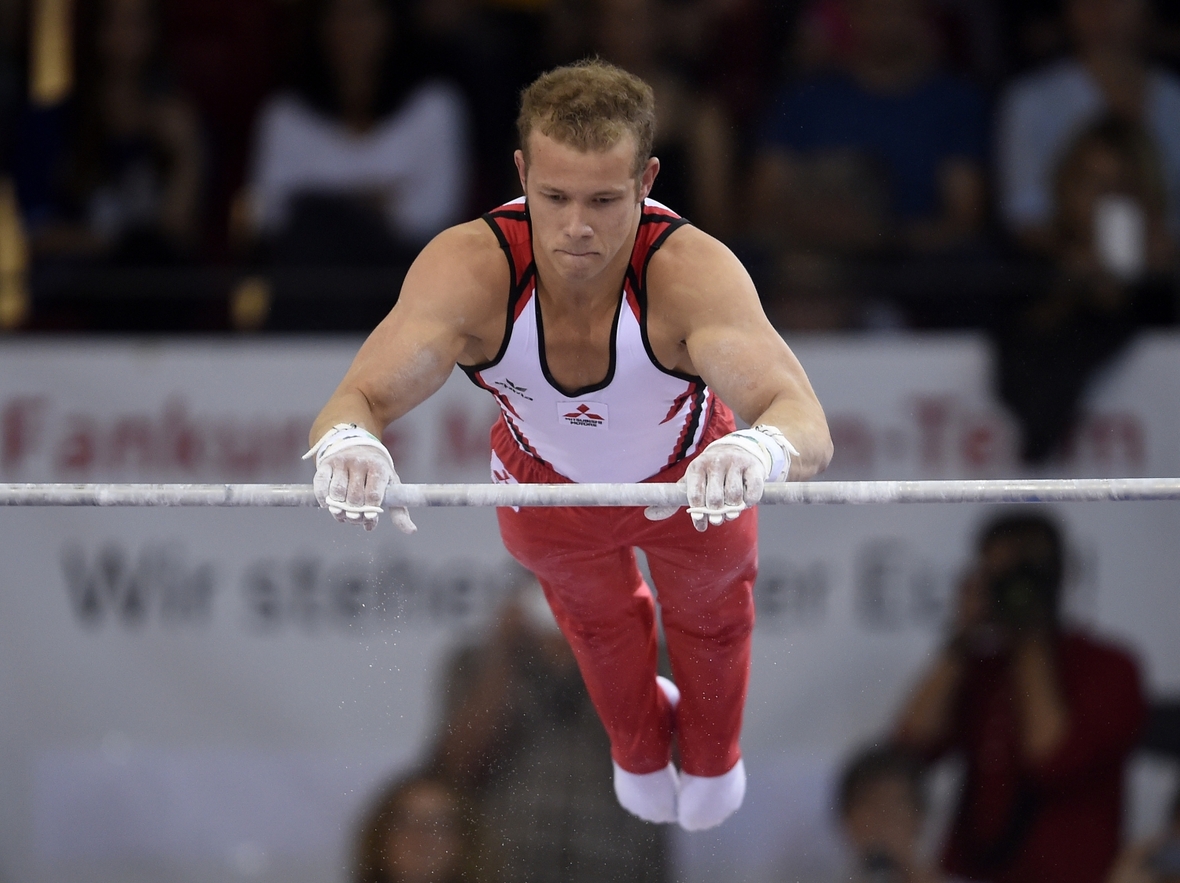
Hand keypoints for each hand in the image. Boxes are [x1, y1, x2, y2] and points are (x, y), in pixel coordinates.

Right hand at [304, 424, 415, 533]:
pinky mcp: (326, 464)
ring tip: (343, 515)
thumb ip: (399, 510)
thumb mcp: (391, 487)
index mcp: (378, 467)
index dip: (371, 512)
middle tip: (355, 520)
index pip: (374, 495)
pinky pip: (320, 484)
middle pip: (355, 497)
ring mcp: (342, 462)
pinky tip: (327, 505)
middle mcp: (360, 462)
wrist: (359, 447)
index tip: (369, 521)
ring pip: (337, 493)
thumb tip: (411, 531)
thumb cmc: (377, 473)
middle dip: (355, 514)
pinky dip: (322, 498)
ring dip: (338, 510)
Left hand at [645, 426, 793, 530]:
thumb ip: (671, 500)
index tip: (701, 525)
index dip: (697, 514)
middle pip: (715, 499)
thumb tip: (649, 514)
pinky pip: (753, 491)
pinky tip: (745, 503)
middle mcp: (715, 462)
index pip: (695, 494)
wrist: (736, 449)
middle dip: (716, 515)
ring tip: (731, 512)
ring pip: (734, 497)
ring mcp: (735, 463)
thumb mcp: (689, 482)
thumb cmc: (708, 473)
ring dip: (733, 510)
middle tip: (718, 520)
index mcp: (697, 466)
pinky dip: (750, 502)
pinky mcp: (753, 467)